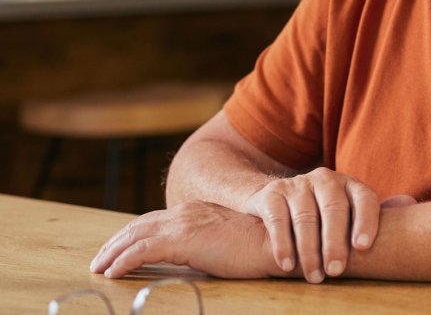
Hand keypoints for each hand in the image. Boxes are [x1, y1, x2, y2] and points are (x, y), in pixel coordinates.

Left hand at [91, 201, 275, 278]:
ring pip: (135, 236)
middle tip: (99, 260)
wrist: (278, 243)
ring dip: (113, 252)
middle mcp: (186, 212)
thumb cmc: (261, 246)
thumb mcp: (227, 241)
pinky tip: (113, 273)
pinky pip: (142, 251)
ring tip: (99, 268)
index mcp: (197, 211)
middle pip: (139, 225)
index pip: (154, 221)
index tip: (117, 250)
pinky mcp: (184, 240)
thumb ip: (207, 243)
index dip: (132, 235)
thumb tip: (193, 257)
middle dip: (115, 242)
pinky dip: (123, 261)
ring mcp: (184, 224)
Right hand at [242, 167, 379, 282]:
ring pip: (306, 217)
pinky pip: (278, 220)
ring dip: (310, 251)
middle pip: (334, 209)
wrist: (275, 200)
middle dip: (335, 243)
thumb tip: (409, 204)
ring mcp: (297, 184)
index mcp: (349, 184)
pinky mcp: (272, 194)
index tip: (362, 247)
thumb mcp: (346, 210)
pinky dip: (283, 245)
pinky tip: (288, 264)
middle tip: (336, 271)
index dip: (366, 222)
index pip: (365, 199)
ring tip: (314, 276)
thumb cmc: (321, 213)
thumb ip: (371, 214)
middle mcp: (325, 179)